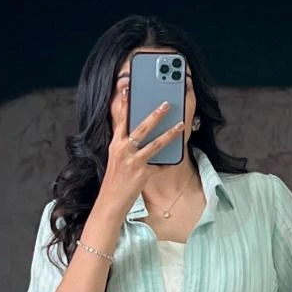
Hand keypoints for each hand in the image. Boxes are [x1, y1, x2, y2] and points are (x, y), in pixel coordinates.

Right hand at [98, 86, 186, 218]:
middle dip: (155, 114)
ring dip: (170, 133)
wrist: (110, 202)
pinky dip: (168, 163)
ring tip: (181, 125)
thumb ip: (125, 144)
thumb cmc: (114, 180)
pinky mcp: (143, 175)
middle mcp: (124, 151)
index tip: (128, 89)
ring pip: (155, 144)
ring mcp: (134, 162)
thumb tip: (137, 134)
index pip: (120, 120)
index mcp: (115, 145)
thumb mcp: (116, 159)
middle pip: (141, 128)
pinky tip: (176, 158)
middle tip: (166, 104)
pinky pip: (160, 166)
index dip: (124, 104)